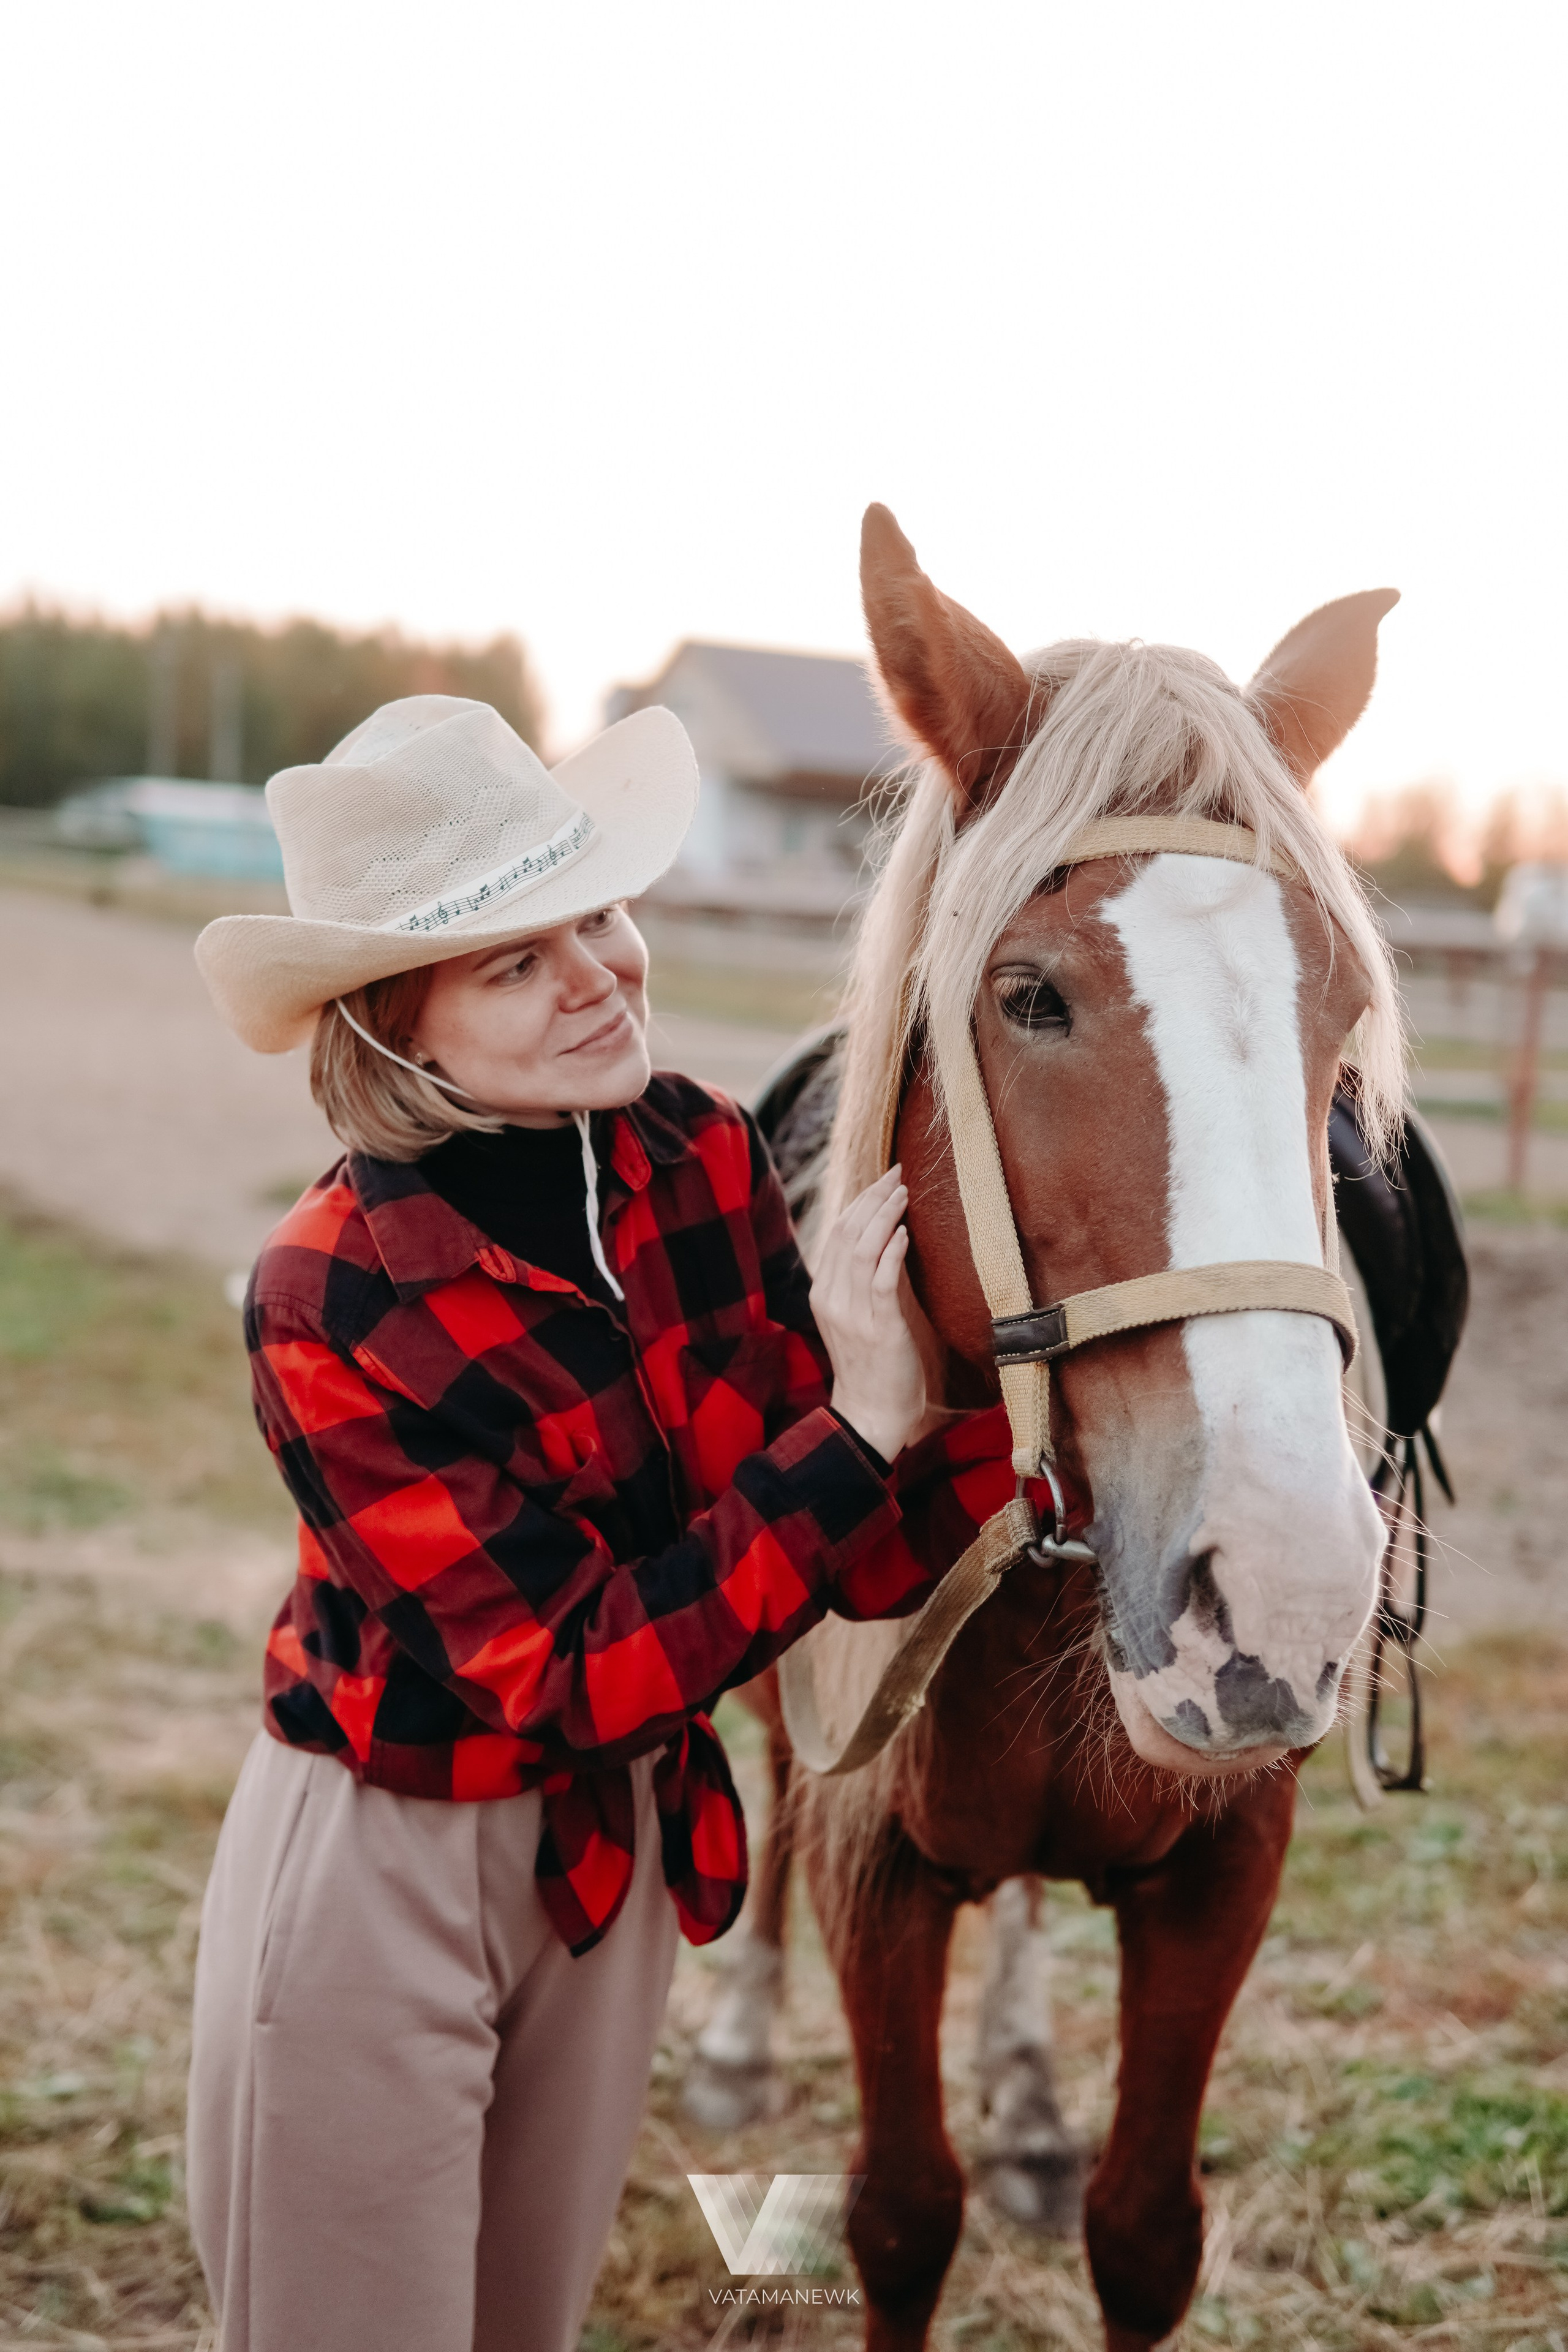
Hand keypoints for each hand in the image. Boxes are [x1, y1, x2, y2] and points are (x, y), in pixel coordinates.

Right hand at [809, 1165, 925, 1465]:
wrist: (872, 1415)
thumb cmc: (874, 1365)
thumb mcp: (863, 1314)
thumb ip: (871, 1278)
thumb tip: (894, 1236)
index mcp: (824, 1293)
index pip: (836, 1233)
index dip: (860, 1201)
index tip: (886, 1178)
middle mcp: (831, 1299)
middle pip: (845, 1233)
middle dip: (872, 1198)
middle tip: (898, 1173)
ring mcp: (852, 1314)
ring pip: (860, 1250)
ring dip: (883, 1216)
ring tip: (904, 1193)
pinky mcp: (877, 1328)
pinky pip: (880, 1281)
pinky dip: (892, 1252)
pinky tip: (906, 1232)